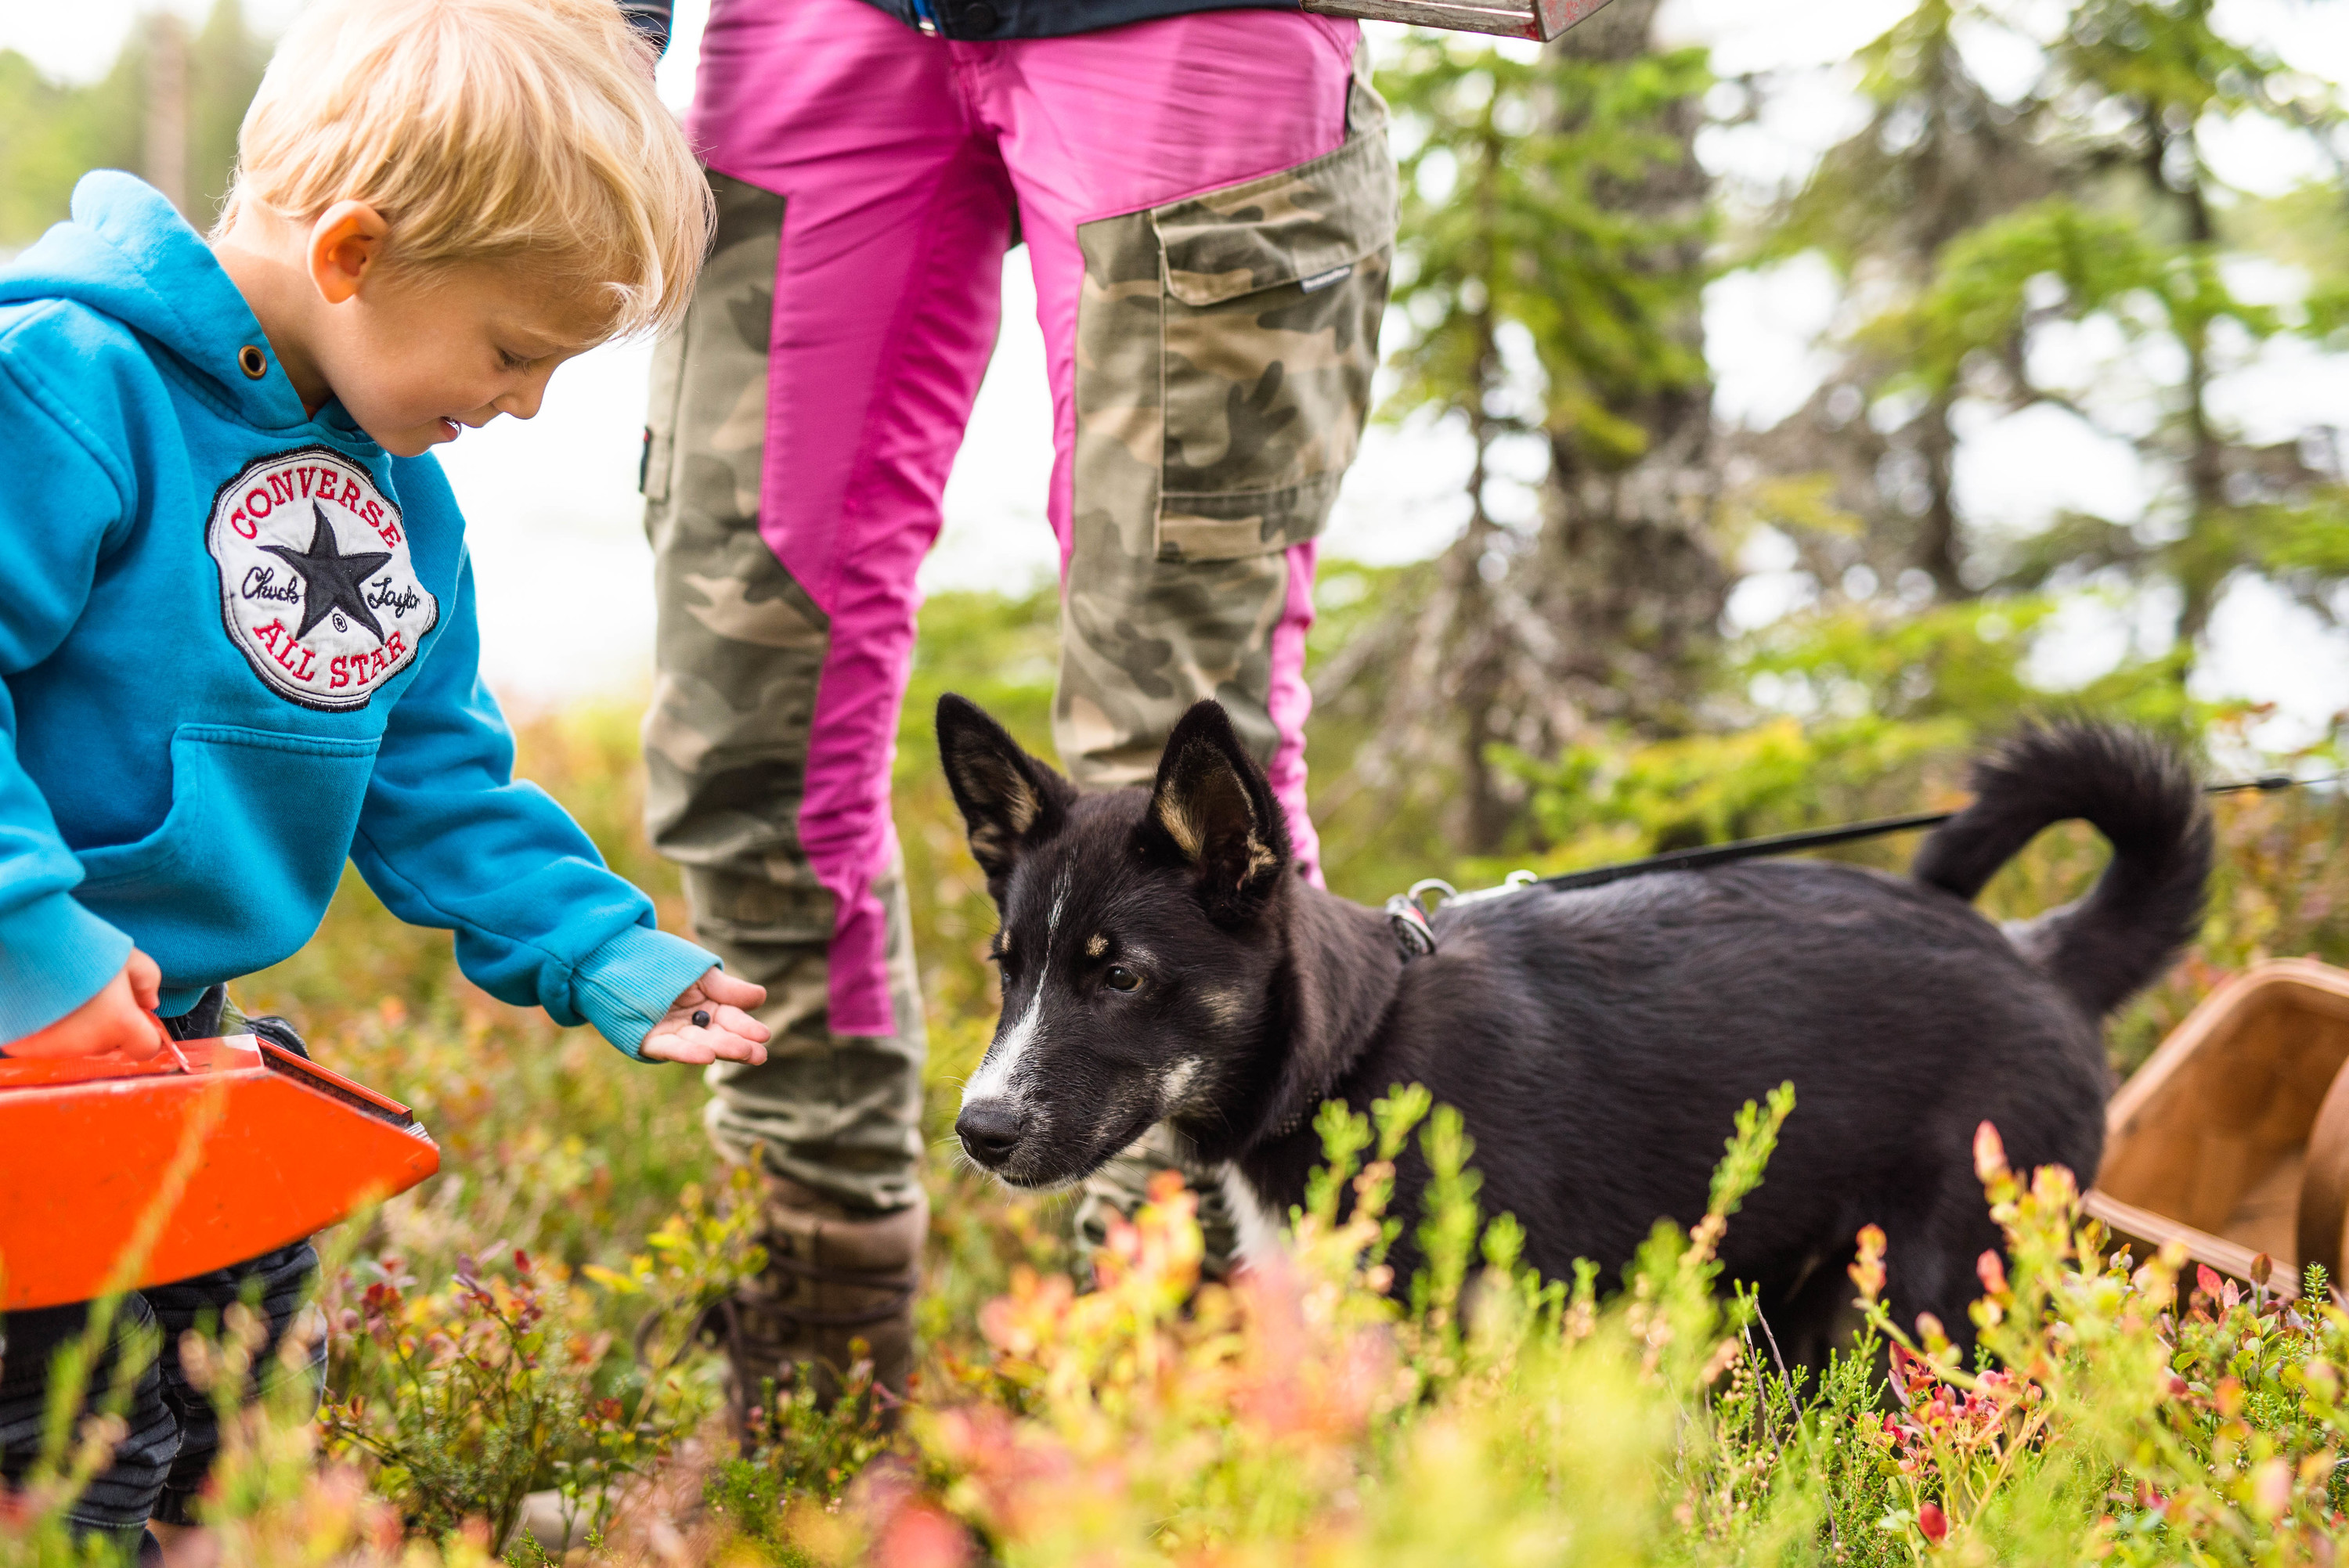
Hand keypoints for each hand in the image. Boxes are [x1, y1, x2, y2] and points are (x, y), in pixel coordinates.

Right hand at [3, 949, 171, 1059]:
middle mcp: (87, 1043)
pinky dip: (47, 1028)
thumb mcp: (126, 955)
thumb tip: (150, 1003)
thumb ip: (147, 982)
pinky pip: (45, 1042)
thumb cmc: (76, 947)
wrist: (23, 945)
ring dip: (77, 1027)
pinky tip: (44, 1003)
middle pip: (109, 1044)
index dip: (145, 1034)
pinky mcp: (24, 1046)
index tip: (138, 1018)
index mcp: (119, 1024)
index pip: (146, 1049)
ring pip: (77, 1044)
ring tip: (65, 993)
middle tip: (94, 994)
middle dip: (108, 1026)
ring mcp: (53, 1048)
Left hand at [639, 968, 770, 1065]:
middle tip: (759, 1055)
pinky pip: (669, 1049)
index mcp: (707, 1008)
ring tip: (742, 1053)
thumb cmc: (663, 962)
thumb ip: (728, 988)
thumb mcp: (700, 973)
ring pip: (698, 1044)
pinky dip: (687, 1054)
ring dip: (720, 1050)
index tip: (763, 1036)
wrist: (616, 953)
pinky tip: (707, 1057)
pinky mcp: (647, 1041)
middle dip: (738, 1046)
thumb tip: (761, 997)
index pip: (731, 1020)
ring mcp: (670, 1034)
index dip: (746, 1028)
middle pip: (717, 1037)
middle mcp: (690, 1025)